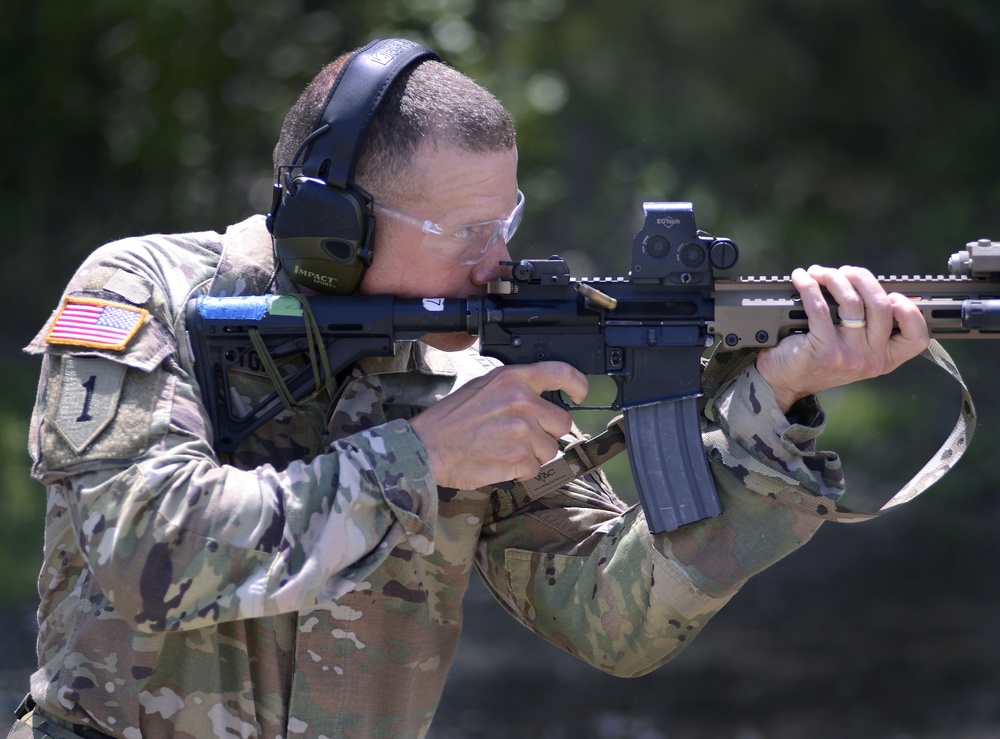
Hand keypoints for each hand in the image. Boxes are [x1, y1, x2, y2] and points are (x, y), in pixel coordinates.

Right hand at [409, 362, 588, 489]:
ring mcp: (522, 431)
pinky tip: (499, 461)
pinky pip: (535, 469)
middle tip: (520, 436)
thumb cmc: (450, 420)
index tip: (579, 394)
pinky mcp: (518, 458)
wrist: (427, 448)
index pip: (561, 372)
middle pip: (561, 422)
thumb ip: (514, 388)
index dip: (578, 385)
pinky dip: (521, 471)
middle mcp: (521, 401)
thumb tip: (541, 399)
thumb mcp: (482, 387)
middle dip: (546, 433)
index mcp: (512, 379)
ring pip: (550, 449)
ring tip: (504, 449)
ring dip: (532, 454)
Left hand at [756, 264, 929, 412]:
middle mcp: (870, 359)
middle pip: (881, 306)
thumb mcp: (851, 347)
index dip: (910, 312)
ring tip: (820, 272)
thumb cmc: (817, 356)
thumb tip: (870, 283)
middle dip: (862, 278)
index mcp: (884, 358)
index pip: (916, 338)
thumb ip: (867, 323)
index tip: (894, 294)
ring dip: (834, 278)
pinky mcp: (823, 350)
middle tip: (844, 271)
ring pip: (851, 302)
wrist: (783, 381)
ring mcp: (848, 356)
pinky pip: (819, 307)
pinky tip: (802, 278)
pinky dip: (809, 286)